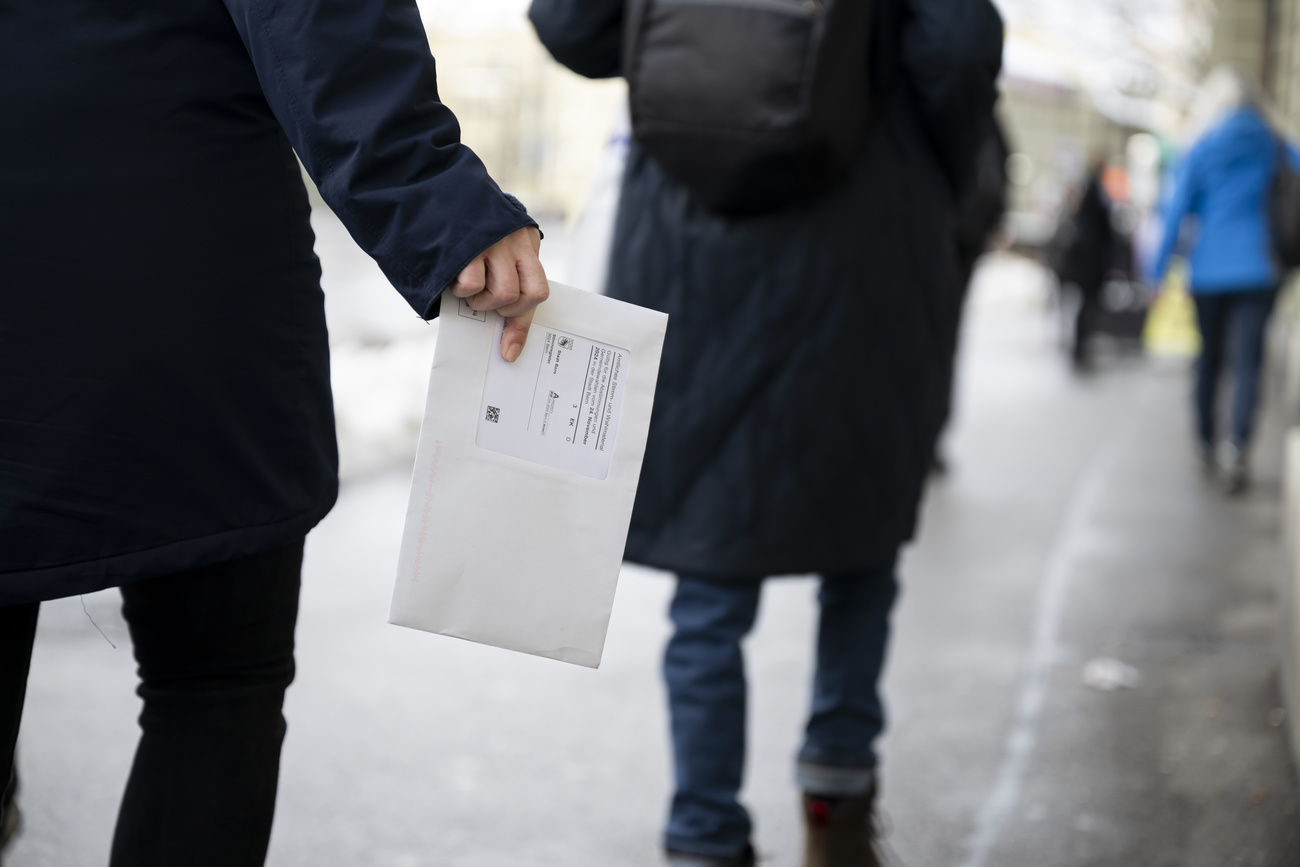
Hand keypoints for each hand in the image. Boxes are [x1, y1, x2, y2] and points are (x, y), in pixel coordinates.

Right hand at [449, 226, 547, 361]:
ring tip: (467, 285)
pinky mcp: (468, 244)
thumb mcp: (496, 251)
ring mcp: (494, 242)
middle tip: (483, 299)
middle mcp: (516, 241)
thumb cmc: (467, 232)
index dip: (522, 322)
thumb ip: (508, 286)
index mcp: (527, 243)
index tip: (509, 348)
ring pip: (502, 294)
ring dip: (479, 300)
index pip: (539, 290)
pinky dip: (460, 288)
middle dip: (500, 309)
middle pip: (522, 296)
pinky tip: (453, 272)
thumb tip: (509, 348)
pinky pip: (472, 284)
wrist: (436, 191)